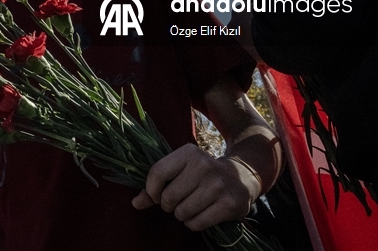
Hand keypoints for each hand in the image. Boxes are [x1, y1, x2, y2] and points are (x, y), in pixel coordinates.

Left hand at [131, 143, 257, 230]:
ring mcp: (218, 185)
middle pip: (168, 197)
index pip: (157, 172)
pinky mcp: (228, 204)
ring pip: (182, 212)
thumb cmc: (201, 174)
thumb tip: (135, 203)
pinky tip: (201, 214)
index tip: (156, 196)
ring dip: (182, 215)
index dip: (151, 190)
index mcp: (189, 152)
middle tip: (178, 201)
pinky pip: (197, 223)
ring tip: (191, 206)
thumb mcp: (180, 170)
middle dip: (168, 205)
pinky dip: (194, 224)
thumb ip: (156, 185)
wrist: (241, 177)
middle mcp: (204, 165)